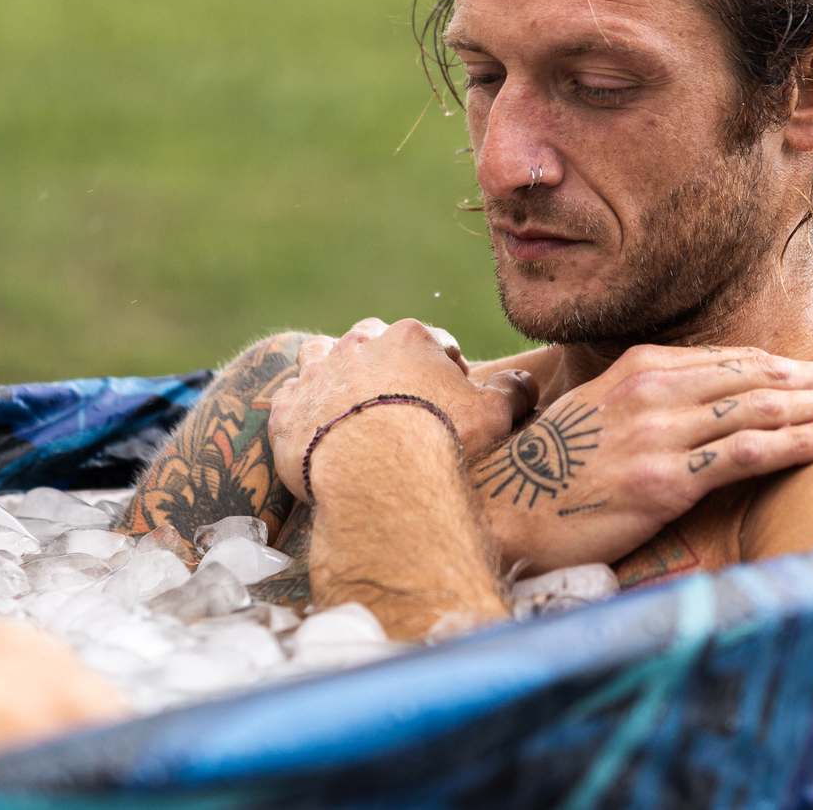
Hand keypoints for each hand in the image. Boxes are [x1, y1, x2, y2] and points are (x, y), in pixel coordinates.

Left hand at [268, 318, 537, 500]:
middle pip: (372, 340)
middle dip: (384, 361)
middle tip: (396, 400)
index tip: (449, 399)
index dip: (445, 369)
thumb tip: (524, 382)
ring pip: (320, 355)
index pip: (433, 342)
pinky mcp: (287, 407)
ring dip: (332, 372)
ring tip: (347, 404)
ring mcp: (317, 373)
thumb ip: (512, 390)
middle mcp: (358, 344)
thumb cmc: (441, 440)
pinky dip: (301, 410)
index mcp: (410, 338)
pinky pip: (290, 398)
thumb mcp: (494, 415)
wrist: (378, 475)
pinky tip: (315, 431)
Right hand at [476, 345, 812, 572]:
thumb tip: (706, 410)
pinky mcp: (663, 478)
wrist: (504, 509)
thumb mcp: (603, 416)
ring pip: (762, 408)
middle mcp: (654, 387)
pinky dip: (795, 443)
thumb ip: (654, 405)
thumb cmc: (555, 472)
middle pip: (760, 377)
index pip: (737, 361)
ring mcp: (659, 431)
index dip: (792, 369)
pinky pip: (745, 452)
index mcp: (642, 366)